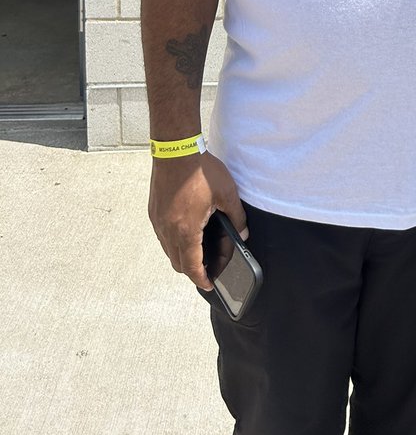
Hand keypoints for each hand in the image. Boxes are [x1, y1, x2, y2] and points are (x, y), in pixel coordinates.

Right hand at [148, 150, 245, 289]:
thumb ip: (237, 217)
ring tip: (199, 249)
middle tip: (208, 266)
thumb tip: (242, 233)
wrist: (176, 150)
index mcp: (186, 230)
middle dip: (193, 269)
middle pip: (178, 263)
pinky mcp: (153, 211)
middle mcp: (167, 230)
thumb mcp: (226, 194)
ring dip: (182, 255)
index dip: (201, 279)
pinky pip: (162, 235)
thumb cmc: (200, 171)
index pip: (192, 266)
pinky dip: (174, 241)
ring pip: (168, 250)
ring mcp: (158, 221)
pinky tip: (186, 230)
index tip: (208, 284)